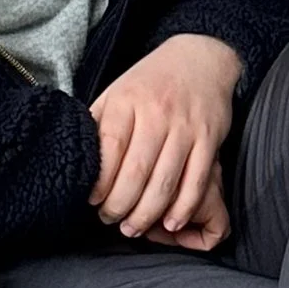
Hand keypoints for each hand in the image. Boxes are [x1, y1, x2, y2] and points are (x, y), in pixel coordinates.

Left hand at [88, 34, 240, 246]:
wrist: (200, 59)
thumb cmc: (150, 84)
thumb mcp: (117, 92)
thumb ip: (99, 124)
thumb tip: (79, 162)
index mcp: (126, 101)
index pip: (110, 148)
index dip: (100, 181)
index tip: (93, 201)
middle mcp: (156, 113)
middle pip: (136, 172)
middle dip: (120, 206)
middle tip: (110, 220)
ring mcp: (185, 127)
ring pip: (165, 182)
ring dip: (147, 214)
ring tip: (133, 227)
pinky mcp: (209, 139)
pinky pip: (196, 181)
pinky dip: (183, 208)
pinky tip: (171, 222)